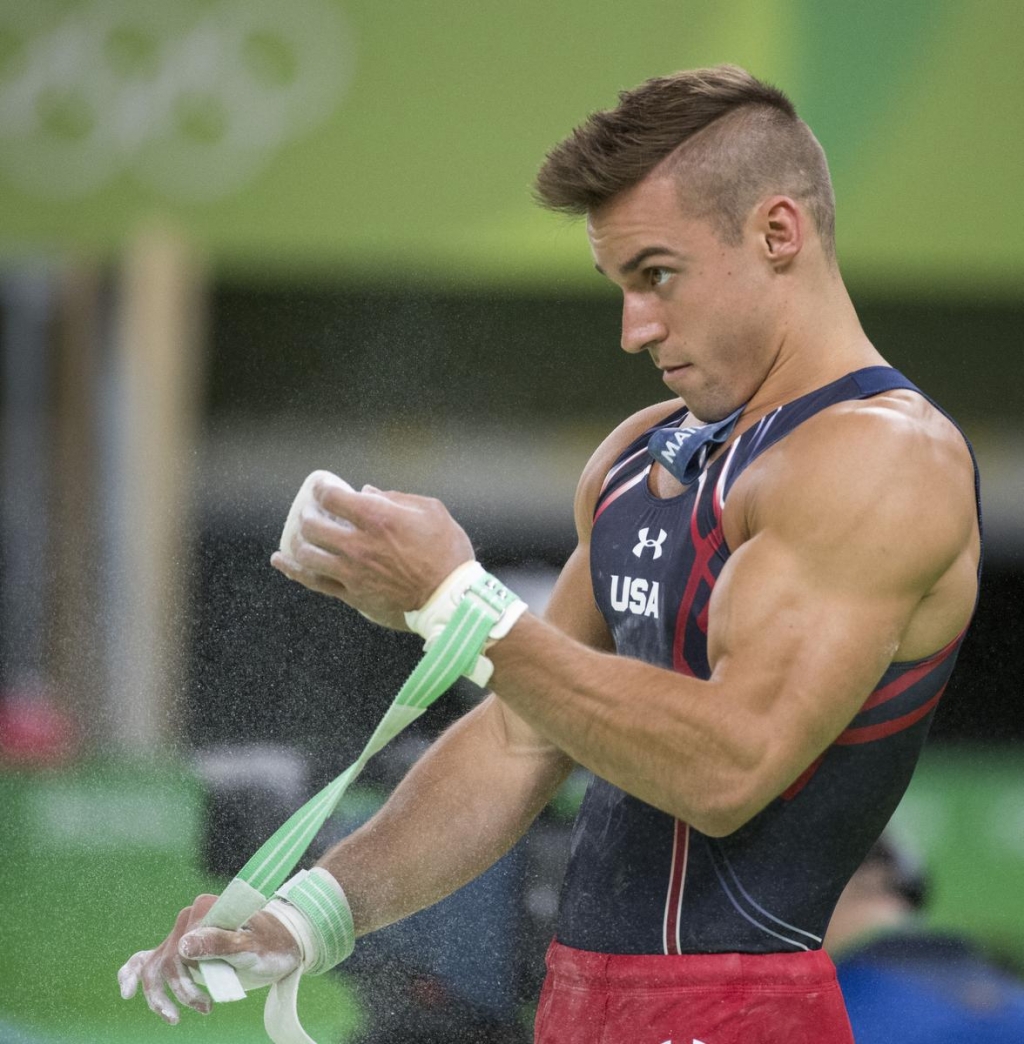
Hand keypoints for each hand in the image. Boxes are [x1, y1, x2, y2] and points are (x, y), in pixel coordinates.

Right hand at [118, 895, 299, 1024]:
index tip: (206, 1006)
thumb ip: (220, 942)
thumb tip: (183, 946)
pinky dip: (133, 971)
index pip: (180, 952)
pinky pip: (149, 956)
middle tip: (203, 1010)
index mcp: (205, 909)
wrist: (284, 940)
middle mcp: (190, 917)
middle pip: (166, 960)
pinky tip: (126, 990)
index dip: (186, 985)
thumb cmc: (272, 944)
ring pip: (155, 964)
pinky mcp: (182, 945)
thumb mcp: (251, 947)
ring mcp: (184, 931)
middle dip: (179, 992)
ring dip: (158, 995)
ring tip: (174, 1019)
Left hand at [271, 478, 473, 627]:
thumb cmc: (447, 552)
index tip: (323, 486)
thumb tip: (368, 493)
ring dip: (300, 540)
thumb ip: (396, 498)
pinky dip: (293, 570)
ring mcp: (352, 572)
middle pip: (313, 525)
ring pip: (308, 554)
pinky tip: (280, 561)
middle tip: (313, 511)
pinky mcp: (352, 595)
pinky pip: (314, 582)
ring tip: (302, 534)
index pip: (333, 497)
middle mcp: (358, 544)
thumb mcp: (430, 512)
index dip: (322, 488)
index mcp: (377, 518)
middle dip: (308, 513)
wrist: (451, 598)